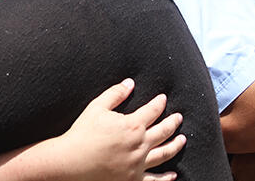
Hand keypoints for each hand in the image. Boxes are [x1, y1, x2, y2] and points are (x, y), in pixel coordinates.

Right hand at [58, 79, 184, 180]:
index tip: (163, 98)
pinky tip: (173, 175)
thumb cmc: (82, 133)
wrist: (72, 161)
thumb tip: (130, 83)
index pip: (153, 110)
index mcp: (132, 126)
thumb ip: (115, 94)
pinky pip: (155, 180)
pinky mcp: (133, 179)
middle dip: (173, 122)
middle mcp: (140, 145)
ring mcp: (138, 164)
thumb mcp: (97, 107)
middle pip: (164, 131)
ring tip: (182, 140)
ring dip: (175, 145)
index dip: (159, 103)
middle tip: (178, 117)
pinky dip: (166, 177)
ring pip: (164, 154)